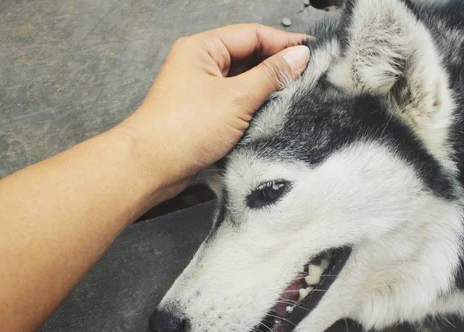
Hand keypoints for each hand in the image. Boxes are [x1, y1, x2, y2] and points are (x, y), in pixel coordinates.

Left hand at [115, 24, 310, 201]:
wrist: (152, 166)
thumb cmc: (183, 128)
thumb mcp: (237, 97)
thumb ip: (270, 75)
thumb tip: (297, 57)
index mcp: (202, 48)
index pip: (252, 35)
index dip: (284, 42)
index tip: (312, 52)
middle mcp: (201, 64)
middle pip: (249, 55)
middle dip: (277, 65)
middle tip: (309, 74)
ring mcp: (202, 89)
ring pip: (244, 80)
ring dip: (267, 86)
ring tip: (296, 92)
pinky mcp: (205, 112)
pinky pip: (236, 100)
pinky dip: (255, 104)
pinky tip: (273, 111)